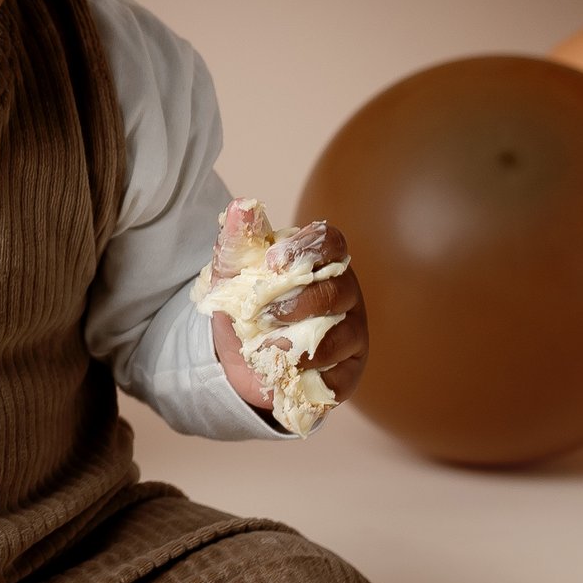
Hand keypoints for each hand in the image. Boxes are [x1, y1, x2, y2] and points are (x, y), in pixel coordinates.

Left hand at [208, 207, 368, 414]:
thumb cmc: (246, 306)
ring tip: (267, 350)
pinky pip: (342, 376)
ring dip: (301, 344)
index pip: (331, 242)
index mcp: (321, 262)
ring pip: (342, 335)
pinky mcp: (348, 371)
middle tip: (262, 315)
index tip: (272, 262)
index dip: (307, 249)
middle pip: (337, 289)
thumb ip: (237, 242)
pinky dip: (315, 377)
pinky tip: (289, 376)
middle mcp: (344, 293)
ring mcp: (351, 332)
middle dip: (298, 303)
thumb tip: (241, 206)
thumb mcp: (231, 276)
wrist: (243, 360)